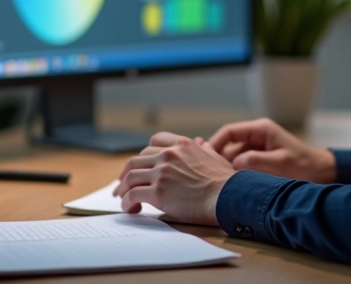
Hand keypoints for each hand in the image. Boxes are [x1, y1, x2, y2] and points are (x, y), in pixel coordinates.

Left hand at [112, 132, 236, 225]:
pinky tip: (129, 208)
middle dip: (127, 172)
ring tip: (122, 198)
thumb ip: (205, 150)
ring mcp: (162, 172)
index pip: (155, 141)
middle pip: (137, 159)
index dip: (144, 153)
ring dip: (122, 188)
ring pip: (130, 176)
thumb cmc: (226, 182)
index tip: (140, 164)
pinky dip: (126, 201)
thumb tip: (201, 143)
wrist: (227, 196)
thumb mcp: (216, 158)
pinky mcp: (158, 192)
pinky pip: (133, 194)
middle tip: (123, 184)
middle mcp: (169, 155)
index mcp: (182, 145)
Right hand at [208, 118, 336, 182]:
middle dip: (218, 159)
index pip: (229, 132)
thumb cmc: (304, 166)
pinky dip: (235, 172)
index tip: (205, 158)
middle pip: (228, 145)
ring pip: (233, 156)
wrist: (322, 173)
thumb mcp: (280, 164)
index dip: (215, 143)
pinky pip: (241, 164)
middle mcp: (256, 136)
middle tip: (209, 175)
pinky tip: (230, 184)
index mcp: (261, 129)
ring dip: (227, 167)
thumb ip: (256, 162)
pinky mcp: (259, 159)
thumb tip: (233, 164)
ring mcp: (257, 147)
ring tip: (219, 182)